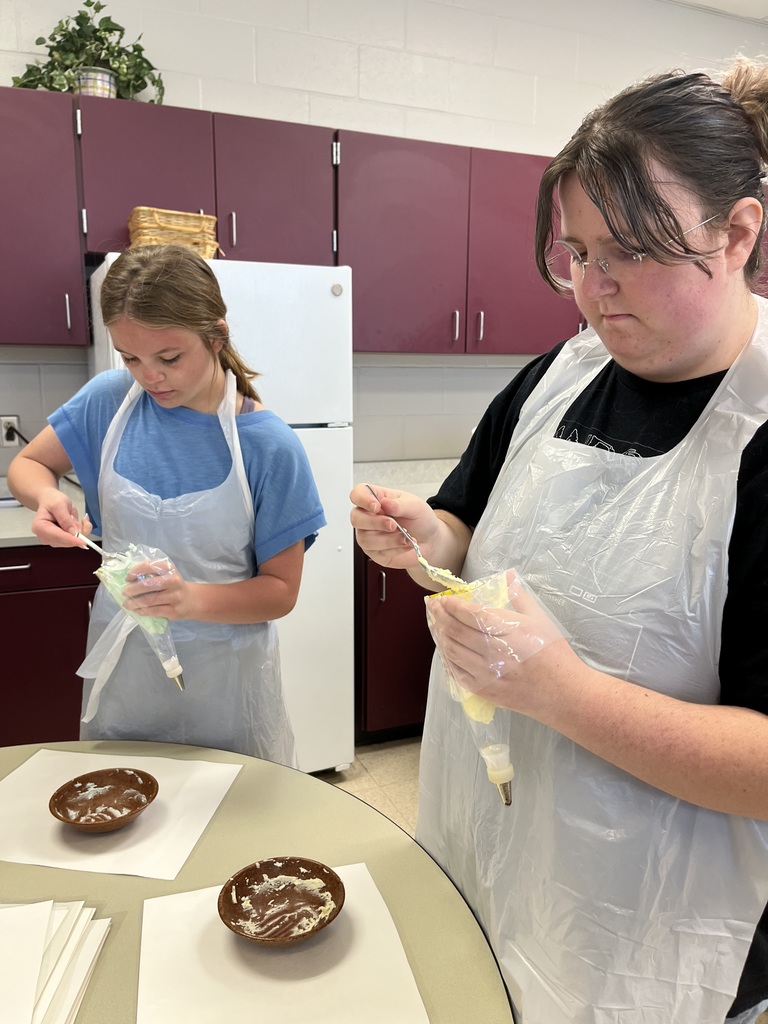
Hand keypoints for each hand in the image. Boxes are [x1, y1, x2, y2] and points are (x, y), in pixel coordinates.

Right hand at [31, 488, 91, 547]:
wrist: (50, 500)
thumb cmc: (52, 501)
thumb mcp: (59, 505)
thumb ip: (65, 519)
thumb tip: (73, 533)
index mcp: (40, 527)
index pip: (57, 537)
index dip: (71, 540)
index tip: (83, 542)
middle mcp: (44, 537)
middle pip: (66, 542)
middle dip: (78, 532)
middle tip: (83, 519)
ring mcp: (53, 540)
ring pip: (72, 541)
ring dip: (80, 530)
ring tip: (75, 517)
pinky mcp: (60, 541)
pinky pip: (75, 540)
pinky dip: (81, 531)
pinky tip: (77, 521)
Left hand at [122, 557, 195, 620]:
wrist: (192, 600)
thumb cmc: (173, 586)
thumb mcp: (167, 574)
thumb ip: (151, 574)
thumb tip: (129, 580)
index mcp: (169, 569)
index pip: (149, 566)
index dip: (135, 571)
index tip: (127, 578)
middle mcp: (173, 581)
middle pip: (148, 584)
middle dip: (132, 590)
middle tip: (124, 593)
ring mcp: (174, 597)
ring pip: (149, 600)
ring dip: (134, 603)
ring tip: (127, 604)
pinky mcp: (173, 611)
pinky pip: (153, 611)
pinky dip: (142, 611)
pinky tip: (137, 610)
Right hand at [349, 483, 439, 570]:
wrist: (430, 540)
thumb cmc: (420, 519)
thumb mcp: (415, 506)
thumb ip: (400, 504)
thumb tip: (385, 503)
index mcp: (376, 499)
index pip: (357, 494)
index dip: (362, 499)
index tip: (376, 506)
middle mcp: (369, 517)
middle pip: (356, 518)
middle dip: (376, 523)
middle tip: (394, 525)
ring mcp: (369, 535)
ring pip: (365, 539)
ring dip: (388, 539)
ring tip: (405, 537)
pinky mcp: (375, 552)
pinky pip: (377, 553)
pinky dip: (395, 549)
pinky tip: (405, 544)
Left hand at [426, 571, 575, 714]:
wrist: (563, 693)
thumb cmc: (554, 653)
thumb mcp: (540, 619)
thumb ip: (519, 596)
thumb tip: (508, 575)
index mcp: (510, 631)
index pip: (472, 613)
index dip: (454, 605)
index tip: (444, 598)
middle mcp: (495, 652)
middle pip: (457, 630)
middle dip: (440, 616)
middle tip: (432, 606)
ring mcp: (487, 674)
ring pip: (452, 650)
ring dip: (440, 635)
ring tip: (436, 624)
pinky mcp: (483, 690)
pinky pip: (456, 672)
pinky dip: (447, 658)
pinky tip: (445, 648)